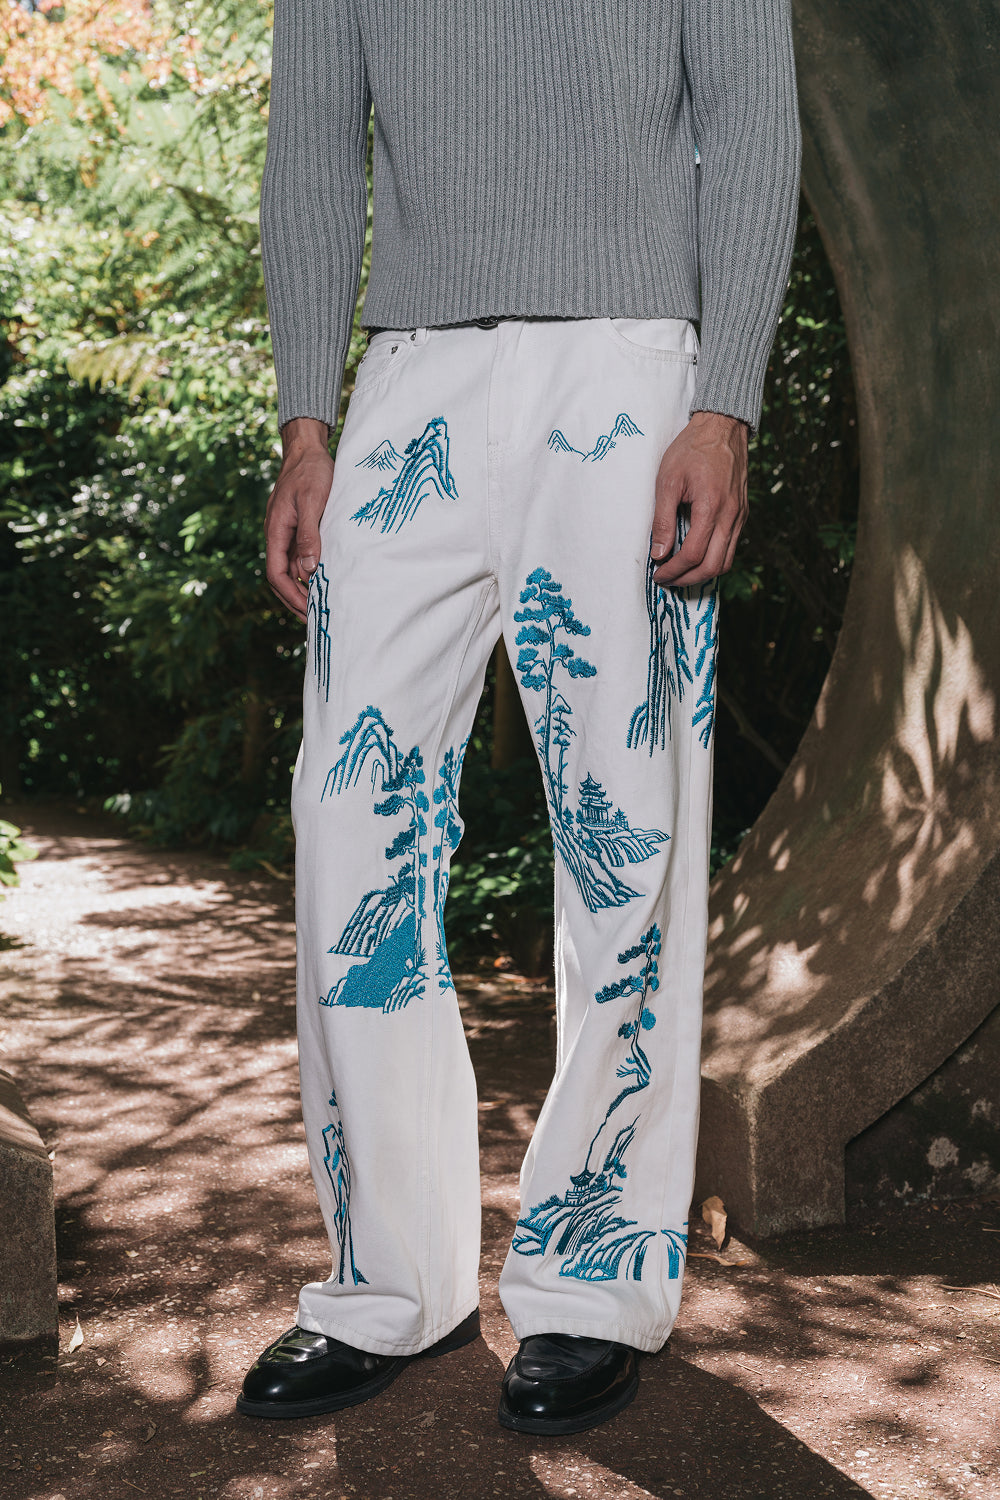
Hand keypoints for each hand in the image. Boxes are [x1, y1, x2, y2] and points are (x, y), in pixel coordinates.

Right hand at [265, 417, 333, 621]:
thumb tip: (308, 569)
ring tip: (322, 604)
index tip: (306, 610)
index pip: (276, 573)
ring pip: (293, 567)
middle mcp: (278, 535)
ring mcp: (288, 532)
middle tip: (315, 617)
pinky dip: (310, 570)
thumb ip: (309, 535)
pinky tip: (325, 578)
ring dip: (304, 586)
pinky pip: (301, 555)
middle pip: (283, 576)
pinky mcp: (298, 527)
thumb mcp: (313, 502)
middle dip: (296, 598)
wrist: (307, 449)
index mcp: (276, 531)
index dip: (290, 595)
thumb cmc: (310, 472)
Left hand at [649, 411, 748, 588]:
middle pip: (713, 566)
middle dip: (687, 579)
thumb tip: (659, 553)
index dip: (673, 570)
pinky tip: (695, 556)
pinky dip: (713, 559)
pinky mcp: (742, 514)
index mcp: (711, 507)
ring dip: (702, 573)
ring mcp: (740, 516)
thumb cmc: (692, 449)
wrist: (723, 427)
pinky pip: (731, 547)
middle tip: (667, 579)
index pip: (693, 555)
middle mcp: (731, 516)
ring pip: (726, 561)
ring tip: (680, 573)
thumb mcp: (667, 480)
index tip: (658, 574)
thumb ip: (662, 519)